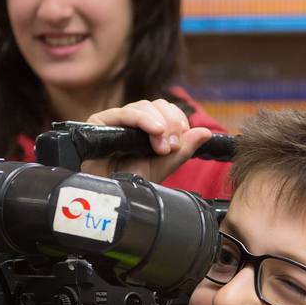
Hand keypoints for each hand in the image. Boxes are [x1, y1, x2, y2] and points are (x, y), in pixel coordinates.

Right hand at [82, 99, 212, 183]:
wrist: (107, 199)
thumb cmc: (129, 185)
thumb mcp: (162, 167)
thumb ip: (183, 150)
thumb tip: (206, 132)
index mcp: (145, 130)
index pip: (165, 110)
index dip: (177, 120)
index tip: (180, 141)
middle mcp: (130, 122)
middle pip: (156, 105)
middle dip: (170, 122)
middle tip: (172, 147)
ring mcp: (115, 121)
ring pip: (142, 106)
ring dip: (158, 123)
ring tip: (162, 147)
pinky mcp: (99, 122)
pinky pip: (124, 113)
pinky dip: (142, 119)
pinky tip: (155, 132)